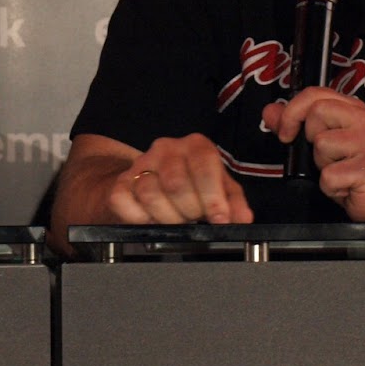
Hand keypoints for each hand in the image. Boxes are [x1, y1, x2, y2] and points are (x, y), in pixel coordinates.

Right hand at [107, 134, 253, 225]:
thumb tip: (242, 218)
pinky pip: (125, 201)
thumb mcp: (221, 189)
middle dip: (189, 211)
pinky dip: (140, 217)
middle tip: (194, 218)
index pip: (204, 166)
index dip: (212, 197)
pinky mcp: (122, 181)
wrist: (157, 181)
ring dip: (166, 217)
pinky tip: (152, 217)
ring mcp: (141, 162)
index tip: (219, 220)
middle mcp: (167, 148)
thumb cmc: (195, 185)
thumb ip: (234, 203)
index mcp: (196, 146)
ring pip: (150, 194)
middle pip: (176, 184)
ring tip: (175, 218)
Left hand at [263, 88, 364, 220]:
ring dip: (322, 165)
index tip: (286, 132)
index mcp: (353, 109)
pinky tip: (345, 186)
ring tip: (339, 170)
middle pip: (317, 112)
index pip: (315, 94)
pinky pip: (329, 175)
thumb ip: (295, 124)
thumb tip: (270, 111)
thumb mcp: (321, 142)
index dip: (292, 111)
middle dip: (310, 139)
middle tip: (325, 156)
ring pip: (321, 143)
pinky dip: (330, 186)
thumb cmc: (352, 169)